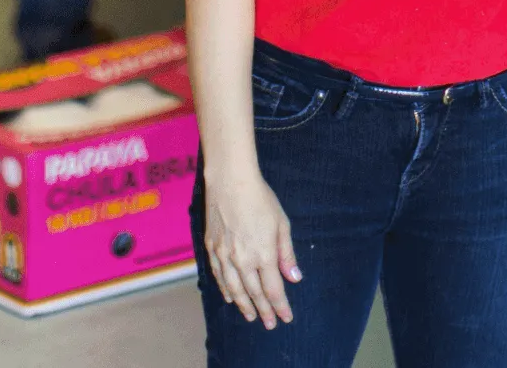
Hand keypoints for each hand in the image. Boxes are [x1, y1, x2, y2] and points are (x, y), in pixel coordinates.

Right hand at [202, 170, 300, 328]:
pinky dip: (226, 290)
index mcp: (263, 254)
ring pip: (235, 289)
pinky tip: (231, 297)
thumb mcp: (281, 224)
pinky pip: (219, 277)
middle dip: (264, 310)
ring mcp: (225, 256)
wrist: (230, 182)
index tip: (286, 317)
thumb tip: (294, 278)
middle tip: (270, 324)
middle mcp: (243, 260)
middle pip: (254, 293)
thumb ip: (286, 253)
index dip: (280, 305)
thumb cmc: (261, 199)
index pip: (273, 288)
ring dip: (245, 306)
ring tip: (252, 317)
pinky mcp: (212, 249)